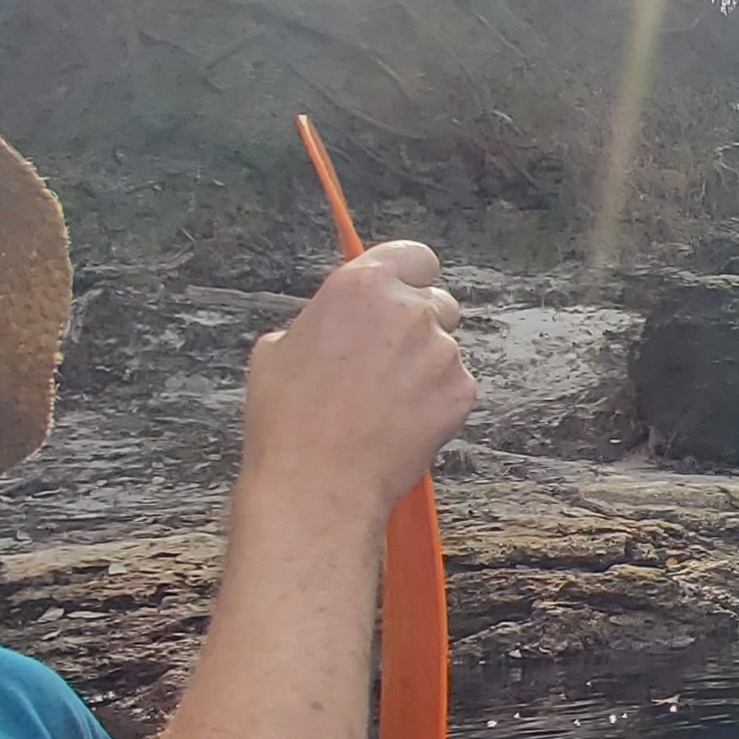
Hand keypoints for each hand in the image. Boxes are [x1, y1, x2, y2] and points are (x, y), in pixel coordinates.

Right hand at [241, 240, 474, 523]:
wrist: (317, 481)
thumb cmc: (289, 419)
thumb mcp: (277, 347)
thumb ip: (321, 320)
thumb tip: (335, 323)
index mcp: (361, 286)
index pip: (414, 256)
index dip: (409, 277)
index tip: (402, 293)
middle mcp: (409, 310)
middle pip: (436, 302)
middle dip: (418, 325)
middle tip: (386, 361)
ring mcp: (441, 351)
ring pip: (445, 348)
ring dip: (424, 368)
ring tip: (383, 403)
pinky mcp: (461, 391)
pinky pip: (454, 386)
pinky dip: (435, 402)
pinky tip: (399, 423)